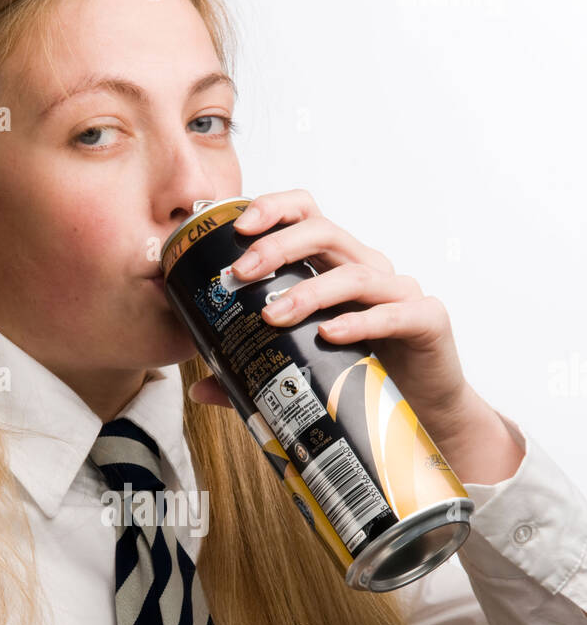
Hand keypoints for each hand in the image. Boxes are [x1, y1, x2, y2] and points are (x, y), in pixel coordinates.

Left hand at [187, 188, 472, 446]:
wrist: (425, 414)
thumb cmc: (364, 380)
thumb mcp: (304, 369)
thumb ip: (254, 372)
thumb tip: (198, 387)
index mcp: (336, 267)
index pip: (306, 215)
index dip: (272, 209)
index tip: (236, 229)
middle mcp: (369, 269)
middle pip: (324, 232)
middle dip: (277, 247)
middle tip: (240, 274)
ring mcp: (400, 292)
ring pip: (352, 273)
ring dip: (307, 291)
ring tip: (271, 317)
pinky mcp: (426, 320)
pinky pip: (392, 313)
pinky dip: (358, 321)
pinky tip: (329, 334)